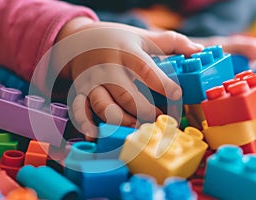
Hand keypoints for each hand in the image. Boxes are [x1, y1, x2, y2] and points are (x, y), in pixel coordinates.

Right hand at [54, 17, 203, 139]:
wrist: (81, 39)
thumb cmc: (118, 41)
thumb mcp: (143, 37)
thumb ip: (172, 42)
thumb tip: (198, 51)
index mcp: (126, 52)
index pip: (146, 70)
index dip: (163, 85)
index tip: (177, 96)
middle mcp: (108, 68)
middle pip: (126, 95)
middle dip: (145, 111)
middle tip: (159, 119)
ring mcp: (92, 82)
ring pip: (104, 106)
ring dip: (121, 121)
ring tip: (136, 127)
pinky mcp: (80, 92)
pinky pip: (80, 111)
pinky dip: (87, 125)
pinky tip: (96, 135)